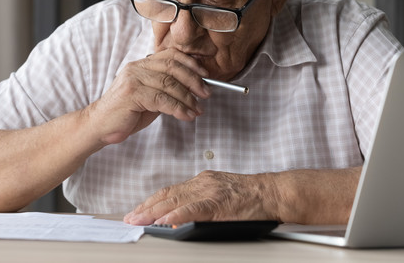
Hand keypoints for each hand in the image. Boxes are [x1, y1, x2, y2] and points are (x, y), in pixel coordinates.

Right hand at [87, 48, 210, 145]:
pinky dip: (178, 108)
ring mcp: (133, 80)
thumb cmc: (125, 113)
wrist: (99, 126)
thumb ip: (166, 90)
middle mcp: (136, 68)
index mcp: (141, 64)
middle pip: (173, 67)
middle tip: (206, 93)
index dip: (191, 63)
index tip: (205, 75)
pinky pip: (162, 99)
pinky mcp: (132, 94)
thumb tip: (192, 90)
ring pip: (169, 84)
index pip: (170, 55)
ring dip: (188, 98)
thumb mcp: (149, 97)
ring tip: (197, 109)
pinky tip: (186, 116)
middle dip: (194, 80)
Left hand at [123, 170, 279, 224]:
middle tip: (130, 218)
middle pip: (167, 195)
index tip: (138, 211)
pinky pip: (194, 209)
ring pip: (176, 200)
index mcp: (202, 181)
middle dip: (146, 208)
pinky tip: (164, 220)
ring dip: (154, 212)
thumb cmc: (251, 197)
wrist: (273, 192)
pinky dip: (177, 214)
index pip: (170, 191)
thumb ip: (200, 205)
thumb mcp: (220, 195)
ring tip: (139, 220)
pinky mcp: (219, 202)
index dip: (151, 202)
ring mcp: (210, 191)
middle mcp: (202, 183)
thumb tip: (178, 219)